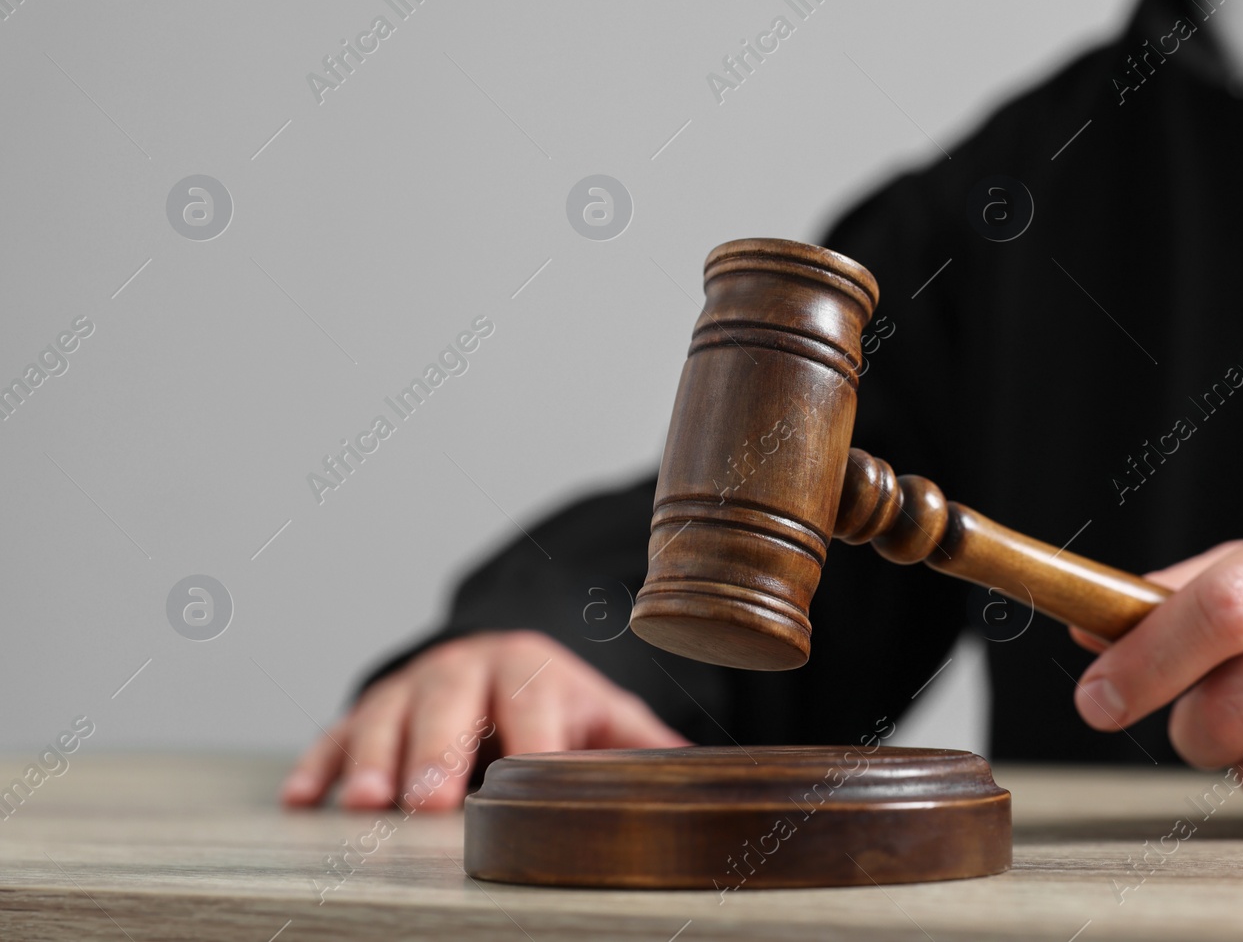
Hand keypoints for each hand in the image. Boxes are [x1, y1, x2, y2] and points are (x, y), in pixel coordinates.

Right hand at [280, 630, 688, 810]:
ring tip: (366, 806)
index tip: (532, 777)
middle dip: (438, 751)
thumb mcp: (606, 718)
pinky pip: (337, 730)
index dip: (532, 741)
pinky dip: (320, 762)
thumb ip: (646, 748)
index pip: (534, 702)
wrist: (500, 663)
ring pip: (389, 713)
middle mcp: (470, 668)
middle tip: (428, 802)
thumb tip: (713, 779)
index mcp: (534, 669)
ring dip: (374, 758)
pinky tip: (302, 798)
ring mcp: (414, 685)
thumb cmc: (557, 705)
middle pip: (452, 702)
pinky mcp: (371, 706)